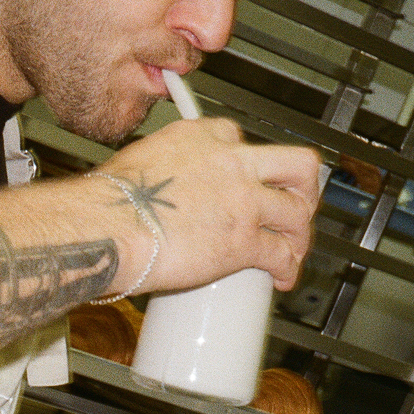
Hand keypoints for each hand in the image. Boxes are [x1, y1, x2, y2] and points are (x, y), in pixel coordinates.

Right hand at [101, 118, 320, 293]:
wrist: (109, 226)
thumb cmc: (112, 200)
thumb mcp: (142, 158)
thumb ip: (167, 166)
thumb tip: (167, 185)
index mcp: (201, 136)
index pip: (240, 136)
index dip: (249, 162)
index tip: (246, 176)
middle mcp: (230, 160)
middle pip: (296, 163)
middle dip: (304, 187)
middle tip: (296, 205)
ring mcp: (243, 199)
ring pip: (297, 211)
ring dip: (300, 235)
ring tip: (292, 249)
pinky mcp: (244, 239)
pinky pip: (282, 254)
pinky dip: (288, 269)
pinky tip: (282, 276)